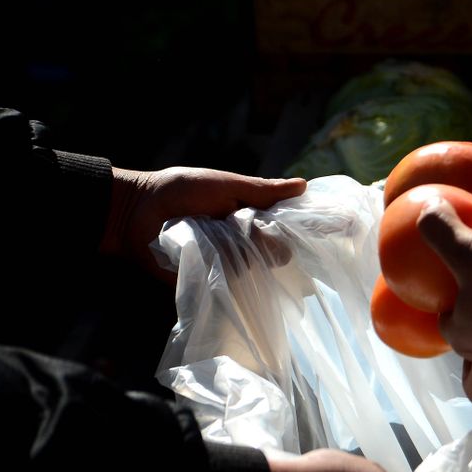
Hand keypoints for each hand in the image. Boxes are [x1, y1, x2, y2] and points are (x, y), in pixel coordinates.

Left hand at [102, 166, 306, 279]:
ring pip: (254, 271)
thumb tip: (302, 186)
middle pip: (276, 254)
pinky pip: (228, 287)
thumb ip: (262, 190)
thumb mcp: (225, 185)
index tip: (336, 228)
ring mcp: (228, 265)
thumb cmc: (180, 190)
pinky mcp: (208, 282)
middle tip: (258, 238)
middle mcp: (244, 243)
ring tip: (227, 246)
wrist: (135, 212)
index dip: (307, 228)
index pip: (286, 227)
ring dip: (247, 261)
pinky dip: (228, 278)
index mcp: (251, 218)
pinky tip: (222, 269)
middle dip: (274, 248)